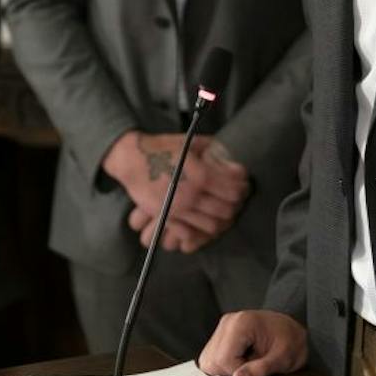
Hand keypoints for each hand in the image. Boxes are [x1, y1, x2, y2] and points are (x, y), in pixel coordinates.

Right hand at [107, 134, 249, 249]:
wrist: (132, 160)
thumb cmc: (161, 148)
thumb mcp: (190, 142)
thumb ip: (212, 148)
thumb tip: (229, 155)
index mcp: (201, 176)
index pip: (234, 190)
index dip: (243, 187)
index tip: (243, 183)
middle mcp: (192, 195)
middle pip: (227, 210)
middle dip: (235, 204)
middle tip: (236, 198)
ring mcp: (179, 210)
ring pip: (212, 225)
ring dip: (220, 219)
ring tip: (221, 210)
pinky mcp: (167, 218)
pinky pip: (191, 232)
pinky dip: (201, 230)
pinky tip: (203, 220)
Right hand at [198, 309, 306, 375]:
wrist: (293, 330)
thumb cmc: (291, 342)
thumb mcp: (282, 359)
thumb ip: (259, 370)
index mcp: (242, 323)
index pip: (223, 359)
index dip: (237, 372)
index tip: (256, 370)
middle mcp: (228, 322)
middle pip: (212, 360)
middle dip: (230, 372)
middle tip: (252, 367)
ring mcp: (223, 327)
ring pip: (209, 361)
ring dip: (226, 370)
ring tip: (248, 364)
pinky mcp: (222, 335)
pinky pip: (212, 358)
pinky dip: (225, 366)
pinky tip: (242, 362)